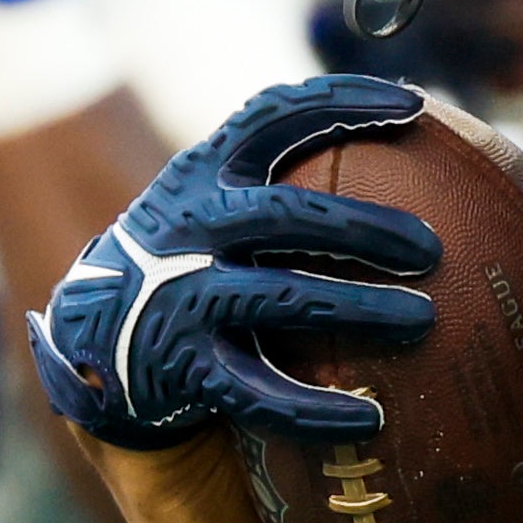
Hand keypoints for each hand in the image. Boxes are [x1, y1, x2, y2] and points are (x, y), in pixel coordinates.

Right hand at [27, 75, 438, 448]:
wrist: (91, 339)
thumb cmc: (185, 260)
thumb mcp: (208, 203)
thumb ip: (272, 179)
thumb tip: (397, 144)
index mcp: (202, 175)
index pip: (272, 116)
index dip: (342, 103)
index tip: (414, 106)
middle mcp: (189, 228)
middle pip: (289, 215)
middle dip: (366, 227)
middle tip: (431, 247)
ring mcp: (182, 296)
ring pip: (283, 300)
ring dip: (359, 309)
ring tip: (423, 318)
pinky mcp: (183, 365)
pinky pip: (261, 393)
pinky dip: (318, 410)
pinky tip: (372, 419)